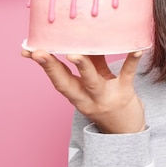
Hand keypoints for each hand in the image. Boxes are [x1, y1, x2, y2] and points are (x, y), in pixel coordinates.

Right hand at [21, 49, 145, 133]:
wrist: (128, 130)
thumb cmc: (108, 101)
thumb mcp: (95, 84)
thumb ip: (91, 62)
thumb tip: (85, 36)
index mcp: (77, 95)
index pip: (56, 79)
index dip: (43, 65)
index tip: (28, 51)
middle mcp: (88, 98)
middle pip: (66, 83)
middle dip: (52, 67)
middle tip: (39, 53)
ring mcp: (106, 96)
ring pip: (91, 81)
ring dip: (82, 66)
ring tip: (75, 54)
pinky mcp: (125, 93)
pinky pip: (128, 74)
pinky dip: (131, 61)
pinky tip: (137, 49)